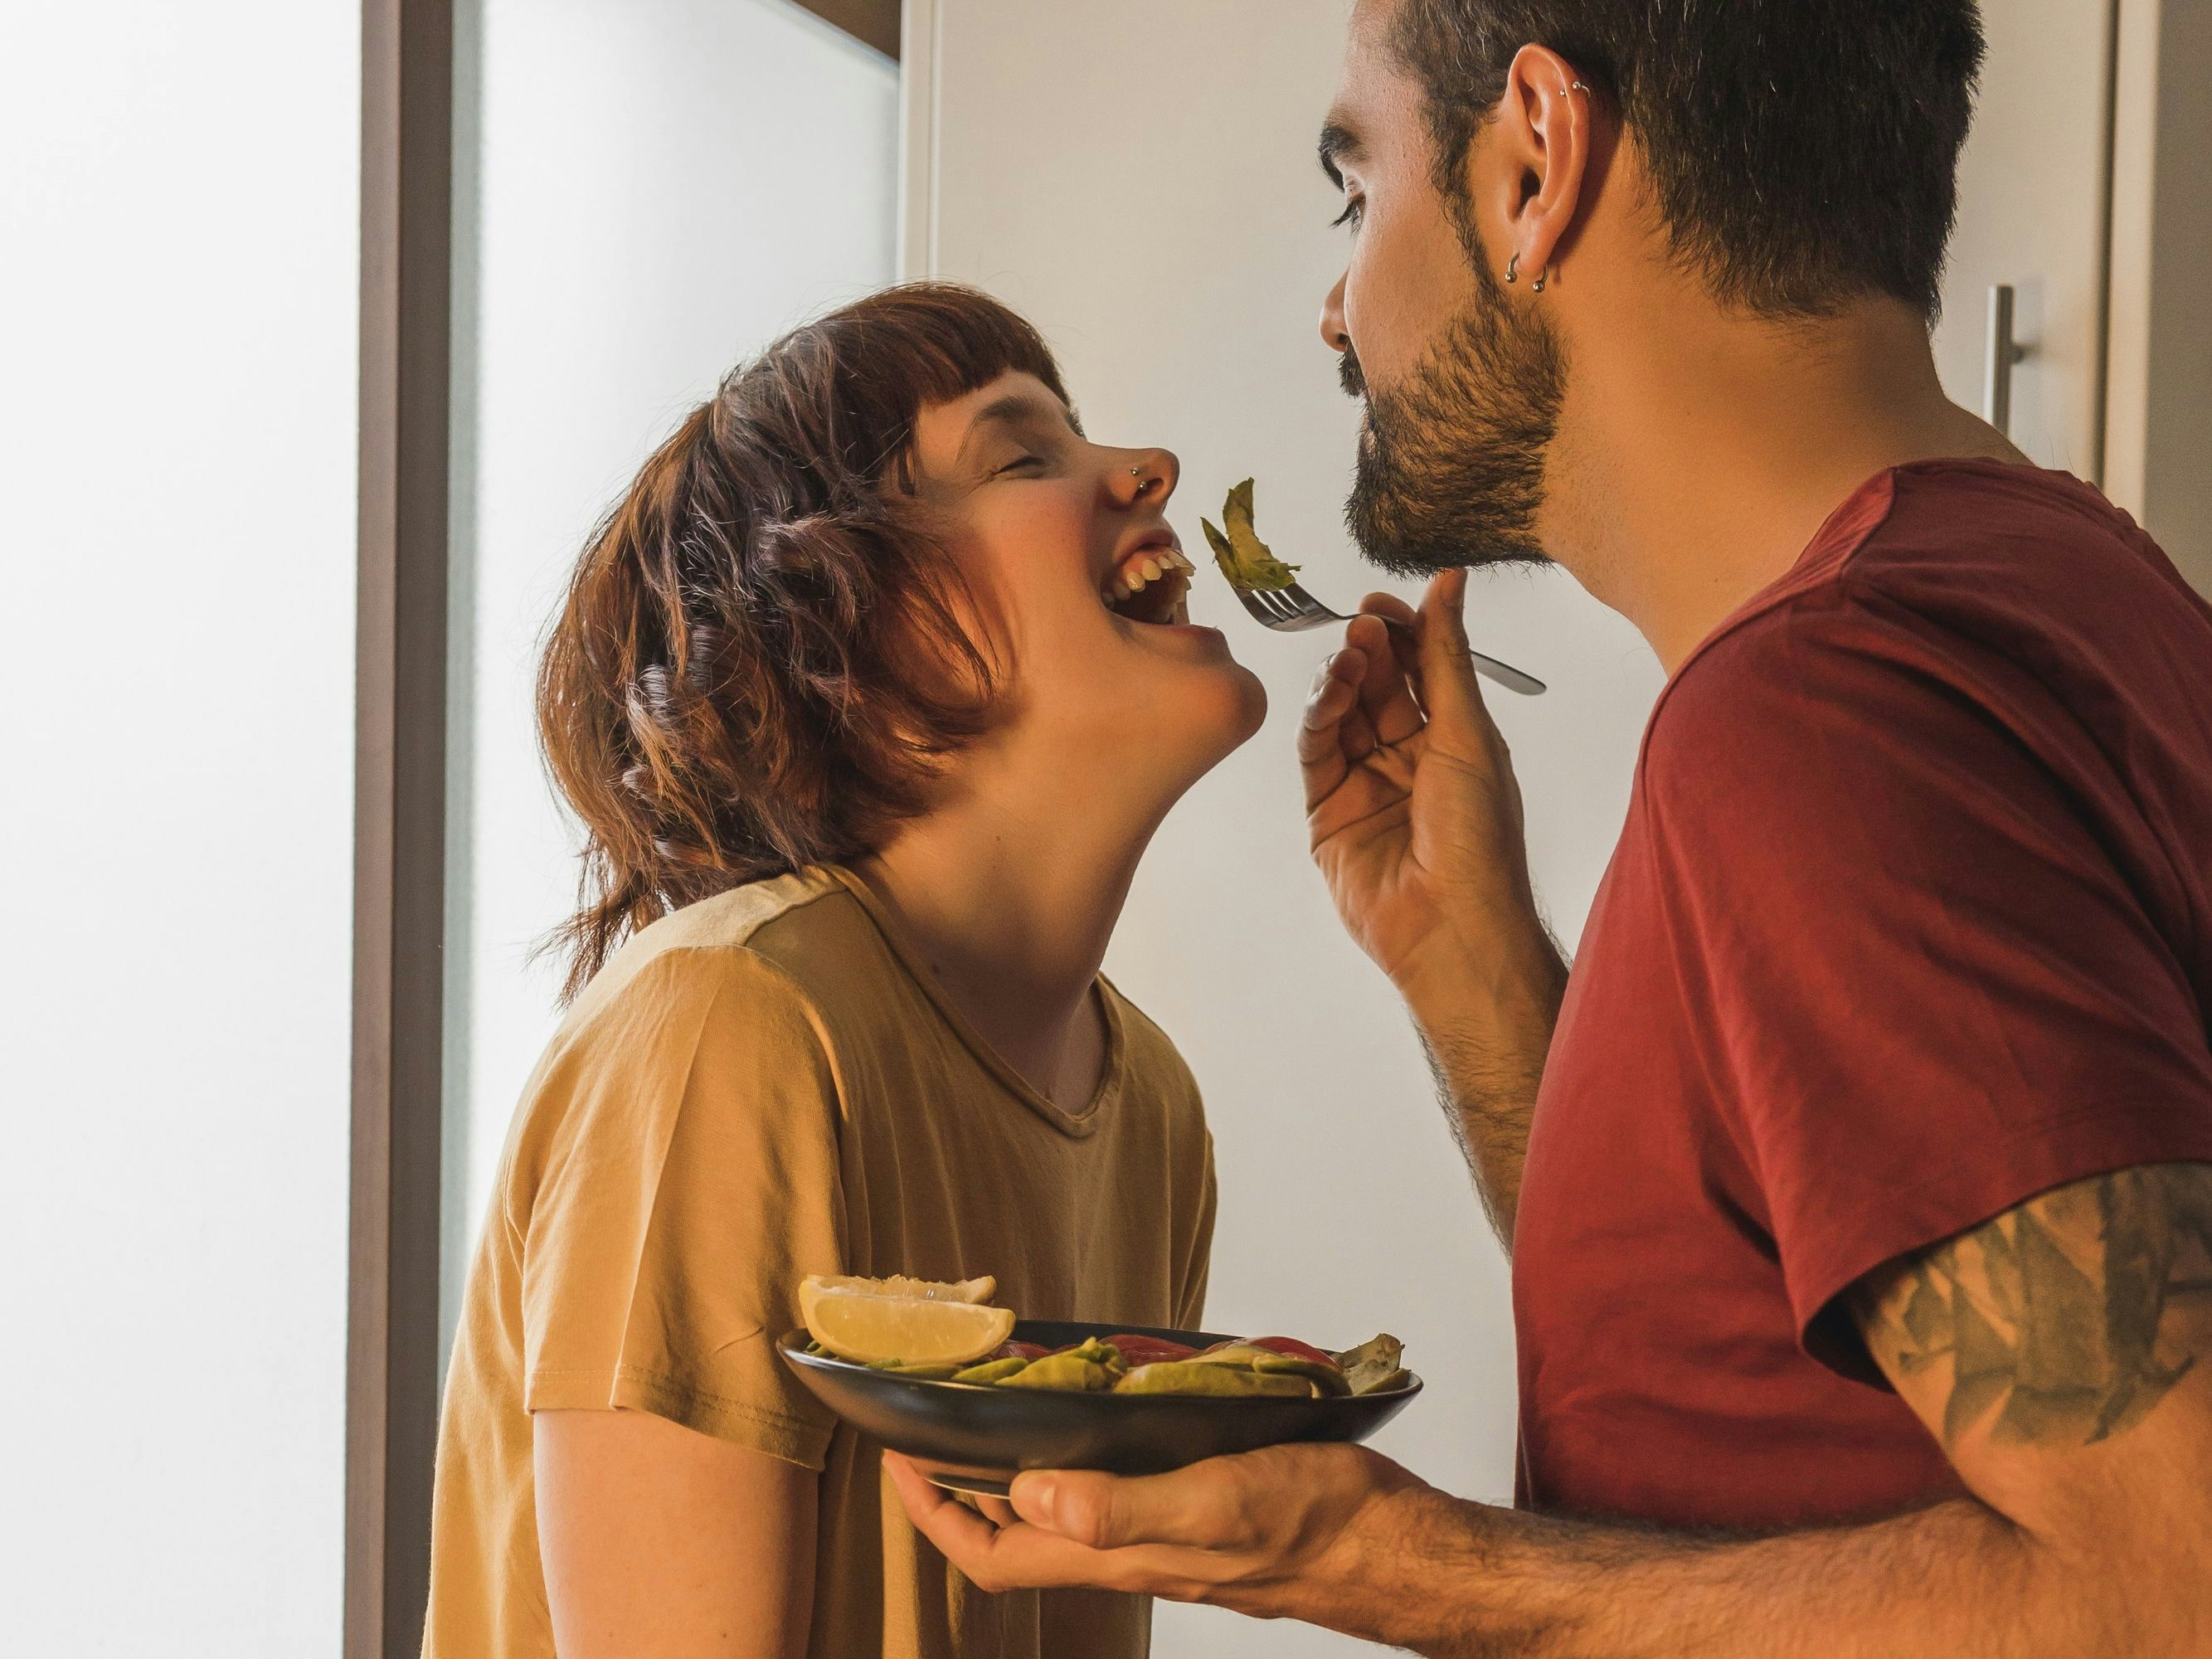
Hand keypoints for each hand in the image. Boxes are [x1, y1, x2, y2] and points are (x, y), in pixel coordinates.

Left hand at [883, 1442, 1436, 1636]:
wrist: (1389, 1543)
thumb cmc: (1312, 1523)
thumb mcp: (1211, 1503)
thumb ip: (1121, 1506)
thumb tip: (1030, 1495)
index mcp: (1115, 1553)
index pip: (993, 1555)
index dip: (934, 1515)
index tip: (899, 1458)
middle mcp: (1126, 1548)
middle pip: (1014, 1535)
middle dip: (961, 1486)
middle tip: (935, 1420)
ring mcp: (1159, 1531)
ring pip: (1060, 1510)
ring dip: (1018, 1465)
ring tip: (999, 1401)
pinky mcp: (1194, 1507)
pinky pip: (1110, 1488)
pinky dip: (1081, 1451)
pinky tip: (1096, 1404)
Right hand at [1300, 569, 1556, 1005]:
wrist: (1450, 922)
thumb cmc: (1478, 835)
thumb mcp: (1468, 732)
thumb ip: (1446, 655)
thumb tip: (1451, 583)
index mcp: (1453, 741)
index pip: (1418, 671)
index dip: (1401, 634)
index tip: (1382, 605)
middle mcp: (1407, 760)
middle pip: (1376, 687)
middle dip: (1368, 651)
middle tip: (1361, 625)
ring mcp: (1365, 785)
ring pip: (1341, 714)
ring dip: (1341, 679)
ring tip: (1347, 658)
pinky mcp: (1328, 813)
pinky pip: (1315, 753)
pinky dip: (1318, 717)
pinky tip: (1331, 691)